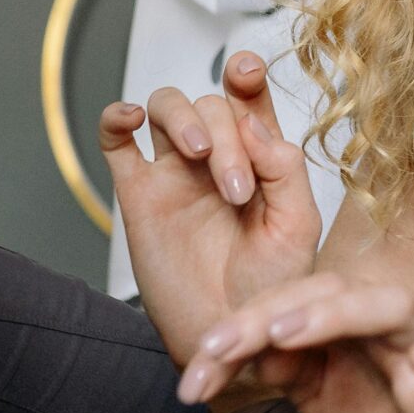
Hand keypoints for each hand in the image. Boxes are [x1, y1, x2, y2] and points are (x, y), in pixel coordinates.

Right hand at [101, 52, 323, 363]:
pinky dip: (116, 120)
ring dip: (184, 118)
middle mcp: (216, 157)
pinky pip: (116, 144)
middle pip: (211, 105)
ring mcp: (175, 174)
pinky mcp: (139, 197)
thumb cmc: (272, 287)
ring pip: (167, 107)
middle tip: (237, 190)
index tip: (245, 72)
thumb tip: (252, 122)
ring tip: (197, 157)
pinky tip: (130, 118)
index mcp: (260, 158)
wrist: (234, 340)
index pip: (250, 98)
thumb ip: (285, 170)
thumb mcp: (297, 226)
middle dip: (225, 136)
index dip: (246, 74)